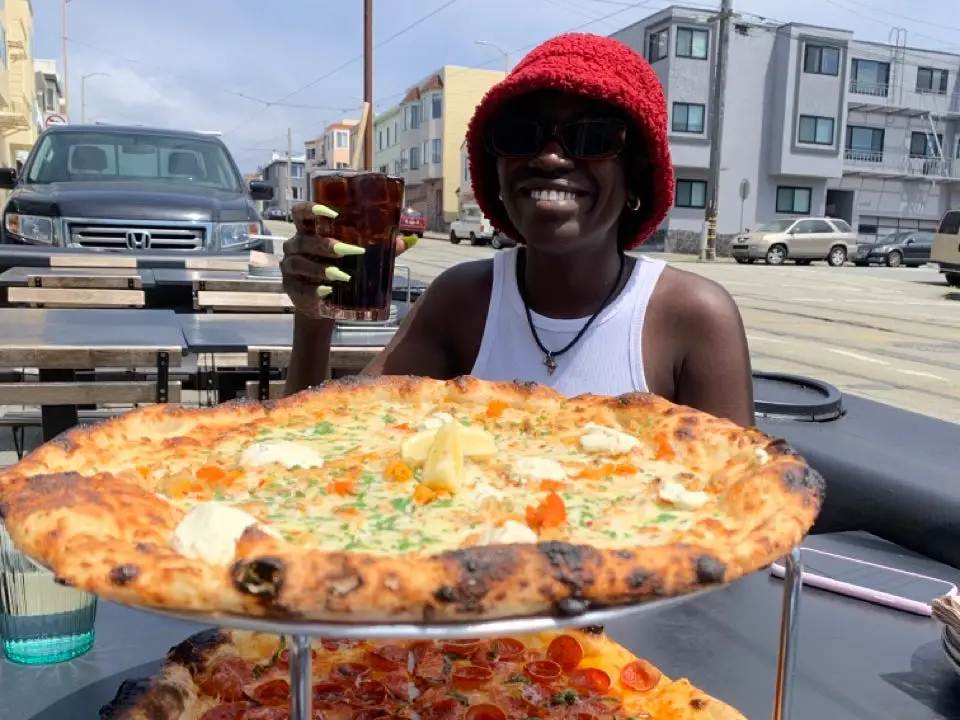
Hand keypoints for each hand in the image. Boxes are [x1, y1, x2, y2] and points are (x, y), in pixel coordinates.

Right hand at [281, 202, 409, 318]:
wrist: (324, 303)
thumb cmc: (340, 269)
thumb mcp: (358, 258)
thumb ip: (381, 248)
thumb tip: (409, 241)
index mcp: (310, 231)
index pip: (300, 213)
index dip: (311, 209)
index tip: (331, 213)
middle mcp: (296, 246)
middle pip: (304, 240)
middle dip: (325, 245)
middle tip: (346, 250)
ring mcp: (291, 267)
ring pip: (300, 263)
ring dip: (320, 268)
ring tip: (342, 275)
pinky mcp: (291, 288)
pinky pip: (301, 287)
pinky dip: (314, 289)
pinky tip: (327, 291)